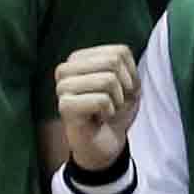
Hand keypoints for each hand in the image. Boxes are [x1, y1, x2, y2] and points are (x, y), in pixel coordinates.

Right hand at [50, 45, 137, 176]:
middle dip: (126, 86)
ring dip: (118, 100)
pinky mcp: (64, 106)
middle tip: (116, 102)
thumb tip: (121, 55)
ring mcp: (62, 87)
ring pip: (108, 80)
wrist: (106, 142)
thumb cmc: (116, 110)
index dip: (132, 74)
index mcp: (79, 58)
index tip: (123, 90)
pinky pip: (102, 100)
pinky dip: (110, 111)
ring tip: (107, 110)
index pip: (120, 52)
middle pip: (113, 62)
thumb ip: (126, 64)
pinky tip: (100, 118)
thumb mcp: (129, 83)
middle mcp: (66, 69)